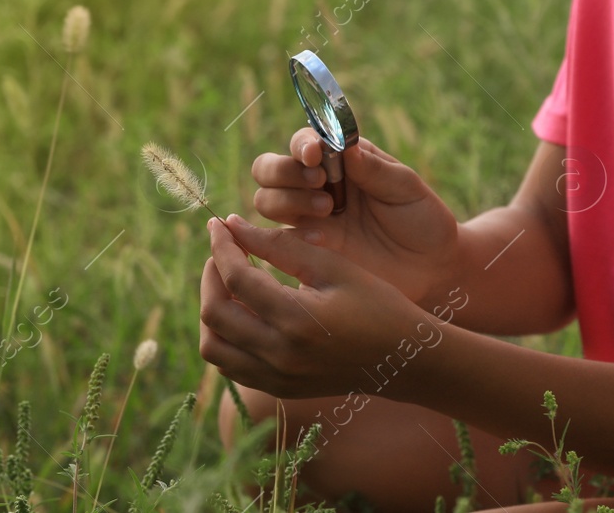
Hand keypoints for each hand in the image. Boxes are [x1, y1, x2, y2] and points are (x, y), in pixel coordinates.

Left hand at [199, 213, 439, 400]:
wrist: (403, 359)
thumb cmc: (377, 304)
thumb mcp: (334, 267)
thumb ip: (281, 245)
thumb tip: (233, 225)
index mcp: (297, 320)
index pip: (236, 279)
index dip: (222, 246)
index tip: (219, 224)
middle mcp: (280, 356)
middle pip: (215, 313)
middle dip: (210, 274)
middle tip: (223, 250)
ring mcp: (277, 378)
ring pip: (213, 346)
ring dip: (211, 309)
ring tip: (228, 282)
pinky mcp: (278, 389)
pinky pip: (229, 365)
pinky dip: (223, 336)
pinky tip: (240, 311)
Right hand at [250, 128, 460, 306]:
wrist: (429, 264)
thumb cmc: (420, 216)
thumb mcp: (405, 187)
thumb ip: (374, 168)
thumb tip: (344, 147)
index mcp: (339, 158)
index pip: (302, 142)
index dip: (300, 144)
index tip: (313, 154)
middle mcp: (316, 183)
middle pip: (267, 168)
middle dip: (283, 172)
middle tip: (319, 184)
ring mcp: (309, 215)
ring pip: (266, 200)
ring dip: (287, 200)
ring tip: (328, 209)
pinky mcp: (310, 247)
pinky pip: (281, 238)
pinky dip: (294, 233)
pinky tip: (323, 238)